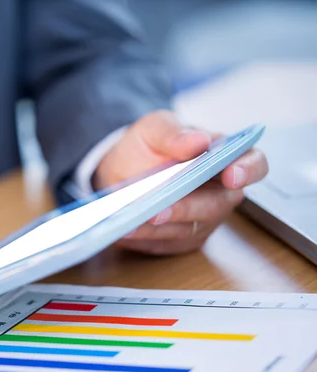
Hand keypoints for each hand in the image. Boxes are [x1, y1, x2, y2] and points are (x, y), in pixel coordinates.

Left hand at [93, 110, 267, 254]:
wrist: (119, 170)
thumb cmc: (146, 147)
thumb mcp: (153, 129)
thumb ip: (173, 133)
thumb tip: (198, 140)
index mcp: (222, 156)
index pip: (253, 163)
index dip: (248, 170)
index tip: (232, 175)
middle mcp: (219, 191)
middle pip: (217, 204)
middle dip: (187, 207)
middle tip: (159, 209)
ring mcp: (202, 218)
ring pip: (189, 228)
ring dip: (159, 227)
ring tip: (131, 221)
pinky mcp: (181, 238)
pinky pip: (167, 242)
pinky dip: (145, 237)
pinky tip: (127, 230)